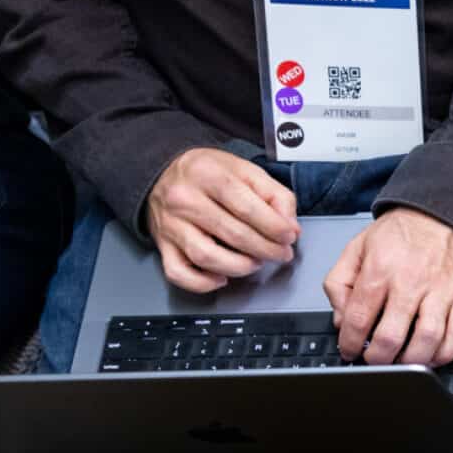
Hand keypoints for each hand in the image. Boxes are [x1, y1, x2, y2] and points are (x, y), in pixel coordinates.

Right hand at [144, 147, 299, 292]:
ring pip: (207, 257)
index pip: (247, 207)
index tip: (289, 236)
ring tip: (256, 262)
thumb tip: (290, 226)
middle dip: (265, 250)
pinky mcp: (163, 245)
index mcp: (208, 175)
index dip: (274, 227)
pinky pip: (179, 273)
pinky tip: (221, 277)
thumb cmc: (207, 173)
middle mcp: (185, 199)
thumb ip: (275, 195)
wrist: (162, 173)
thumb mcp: (245, 170)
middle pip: (232, 234)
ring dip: (240, 267)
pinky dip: (203, 283)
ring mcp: (171, 225)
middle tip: (280, 253)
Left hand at [321, 208, 452, 365]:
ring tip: (400, 361)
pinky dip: (444, 354)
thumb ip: (339, 282)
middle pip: (391, 336)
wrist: (445, 213)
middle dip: (377, 359)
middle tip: (373, 361)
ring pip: (427, 340)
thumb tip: (340, 319)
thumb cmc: (403, 233)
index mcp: (380, 269)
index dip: (349, 343)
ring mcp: (441, 292)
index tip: (349, 350)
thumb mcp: (358, 247)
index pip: (359, 318)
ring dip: (410, 360)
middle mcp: (411, 282)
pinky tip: (430, 356)